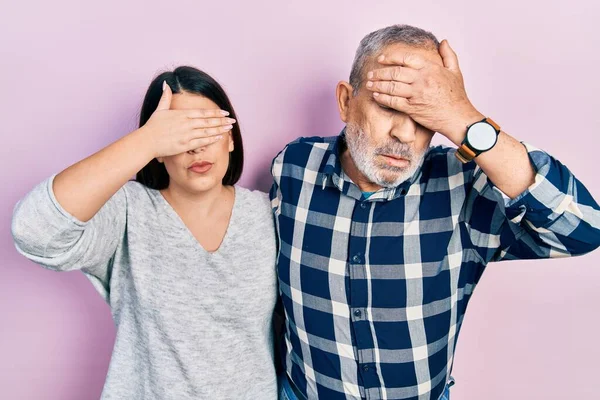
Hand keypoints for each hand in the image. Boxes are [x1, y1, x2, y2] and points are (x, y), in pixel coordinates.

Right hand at [141, 82, 235, 157]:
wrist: (146, 141)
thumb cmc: (153, 126)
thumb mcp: (160, 109)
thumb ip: (166, 96)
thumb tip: (166, 83)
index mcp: (182, 114)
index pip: (203, 112)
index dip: (216, 112)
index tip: (225, 112)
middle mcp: (186, 123)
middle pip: (208, 121)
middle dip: (222, 121)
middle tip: (232, 120)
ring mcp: (187, 134)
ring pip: (207, 131)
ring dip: (220, 129)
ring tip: (230, 128)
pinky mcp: (185, 145)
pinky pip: (201, 142)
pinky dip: (211, 139)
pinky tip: (220, 137)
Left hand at [365, 40, 483, 144]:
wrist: (458, 117)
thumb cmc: (457, 96)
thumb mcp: (455, 71)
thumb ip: (448, 55)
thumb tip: (443, 42)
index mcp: (430, 68)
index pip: (406, 58)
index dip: (390, 57)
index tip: (381, 59)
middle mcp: (422, 79)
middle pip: (395, 72)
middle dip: (379, 72)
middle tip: (370, 73)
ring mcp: (416, 94)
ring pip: (392, 86)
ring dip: (378, 85)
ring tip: (369, 84)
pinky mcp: (412, 108)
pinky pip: (393, 101)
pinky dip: (383, 98)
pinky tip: (376, 96)